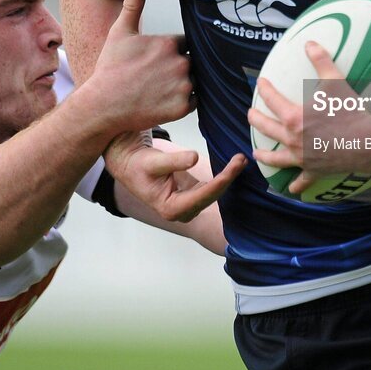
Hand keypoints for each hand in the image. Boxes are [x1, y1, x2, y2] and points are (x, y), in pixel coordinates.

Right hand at [83, 0, 194, 132]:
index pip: (183, 43)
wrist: (102, 105)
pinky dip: (184, 100)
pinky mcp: (183, 107)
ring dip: (183, 82)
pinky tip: (164, 98)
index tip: (157, 59)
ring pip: (194, 80)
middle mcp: (180, 63)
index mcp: (169, 43)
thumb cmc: (110, 69)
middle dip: (178, 66)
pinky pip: (194, 100)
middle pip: (191, 61)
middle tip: (157, 75)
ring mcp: (183, 86)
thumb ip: (133, 6)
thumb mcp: (120, 33)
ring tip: (160, 87)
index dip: (172, 50)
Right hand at [105, 133, 246, 221]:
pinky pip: (210, 188)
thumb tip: (194, 158)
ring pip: (213, 193)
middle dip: (228, 177)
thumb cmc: (137, 164)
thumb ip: (175, 161)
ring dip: (228, 177)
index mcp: (171, 209)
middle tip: (242, 158)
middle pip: (212, 195)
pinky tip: (233, 165)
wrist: (128, 163)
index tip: (236, 164)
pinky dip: (222, 176)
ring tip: (241, 160)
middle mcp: (180, 212)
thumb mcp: (154, 161)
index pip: (204, 195)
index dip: (222, 180)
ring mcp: (186, 206)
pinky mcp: (190, 196)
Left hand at [248, 41, 361, 193]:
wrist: (365, 141)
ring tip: (257, 153)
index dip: (265, 89)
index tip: (260, 83)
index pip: (272, 100)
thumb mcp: (335, 81)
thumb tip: (309, 42)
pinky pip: (302, 180)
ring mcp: (301, 158)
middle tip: (251, 114)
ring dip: (265, 155)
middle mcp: (292, 140)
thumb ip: (321, 61)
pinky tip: (291, 189)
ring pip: (276, 158)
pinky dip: (296, 185)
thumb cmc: (349, 111)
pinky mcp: (313, 171)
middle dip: (256, 120)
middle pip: (266, 129)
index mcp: (293, 118)